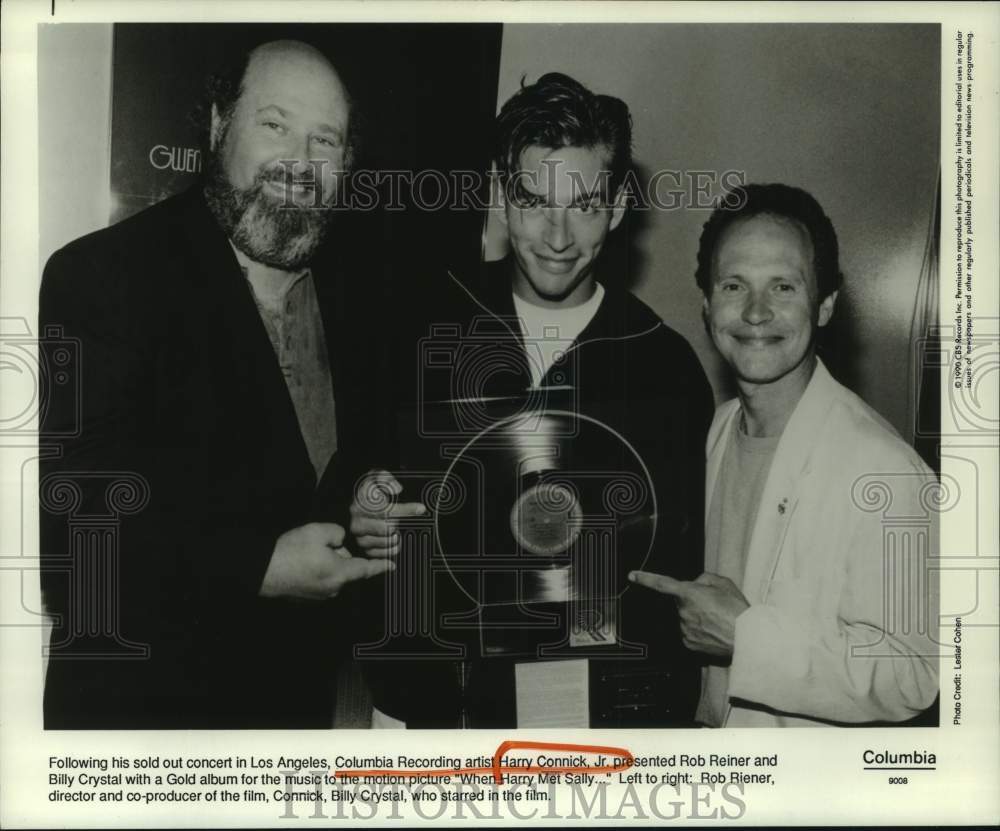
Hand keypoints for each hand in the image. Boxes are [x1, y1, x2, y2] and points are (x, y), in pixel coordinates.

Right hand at [260, 523, 393, 599]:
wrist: (263, 570)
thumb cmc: (291, 552)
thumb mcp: (319, 532)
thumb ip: (338, 534)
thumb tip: (340, 541)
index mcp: (340, 573)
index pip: (367, 569)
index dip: (381, 566)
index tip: (392, 565)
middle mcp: (333, 588)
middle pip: (346, 568)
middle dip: (339, 554)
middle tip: (320, 544)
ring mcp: (319, 594)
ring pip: (332, 573)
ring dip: (326, 562)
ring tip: (306, 552)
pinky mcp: (307, 596)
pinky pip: (319, 579)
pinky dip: (315, 570)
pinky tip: (301, 562)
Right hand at [349, 470, 425, 558]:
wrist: (360, 505)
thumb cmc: (371, 492)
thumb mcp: (377, 477)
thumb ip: (385, 478)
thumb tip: (396, 489)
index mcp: (361, 503)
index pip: (385, 509)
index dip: (405, 509)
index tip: (420, 508)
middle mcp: (357, 520)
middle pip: (386, 527)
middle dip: (397, 523)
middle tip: (402, 520)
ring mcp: (359, 536)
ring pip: (384, 541)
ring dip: (395, 537)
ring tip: (398, 531)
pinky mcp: (363, 548)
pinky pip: (381, 554)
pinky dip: (391, 549)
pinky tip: (395, 541)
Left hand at [628, 570, 749, 656]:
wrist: (747, 639)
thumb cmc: (737, 610)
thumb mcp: (724, 584)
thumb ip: (704, 579)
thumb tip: (696, 584)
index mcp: (689, 593)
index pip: (661, 583)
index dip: (645, 578)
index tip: (632, 576)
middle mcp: (683, 611)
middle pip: (680, 602)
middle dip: (691, 600)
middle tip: (712, 605)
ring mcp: (684, 629)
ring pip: (684, 617)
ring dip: (695, 616)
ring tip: (716, 620)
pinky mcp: (688, 643)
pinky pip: (688, 632)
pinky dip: (698, 630)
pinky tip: (712, 631)